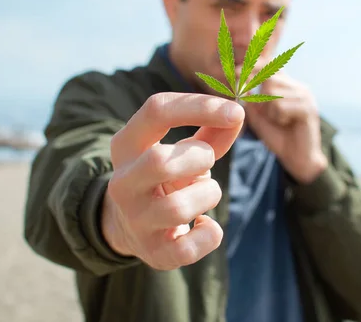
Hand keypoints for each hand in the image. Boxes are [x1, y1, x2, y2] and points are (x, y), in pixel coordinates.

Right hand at [102, 92, 244, 269]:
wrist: (133, 227)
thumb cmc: (166, 178)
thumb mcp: (181, 150)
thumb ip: (210, 133)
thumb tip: (237, 115)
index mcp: (126, 145)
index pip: (157, 110)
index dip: (201, 106)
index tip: (236, 111)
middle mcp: (122, 182)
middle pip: (159, 161)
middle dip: (199, 158)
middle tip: (207, 162)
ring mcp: (135, 220)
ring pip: (178, 208)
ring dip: (208, 194)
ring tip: (205, 193)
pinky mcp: (153, 253)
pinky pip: (190, 248)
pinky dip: (210, 234)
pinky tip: (204, 225)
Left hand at [244, 73, 326, 183]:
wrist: (297, 158)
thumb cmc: (277, 136)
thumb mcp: (258, 115)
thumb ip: (250, 99)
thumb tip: (239, 81)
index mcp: (288, 87)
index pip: (271, 66)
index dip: (253, 66)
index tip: (234, 71)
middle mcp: (298, 87)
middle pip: (269, 77)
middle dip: (259, 94)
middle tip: (263, 111)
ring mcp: (305, 96)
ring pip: (273, 92)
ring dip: (269, 110)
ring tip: (279, 120)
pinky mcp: (308, 108)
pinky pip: (281, 106)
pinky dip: (278, 117)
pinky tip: (286, 123)